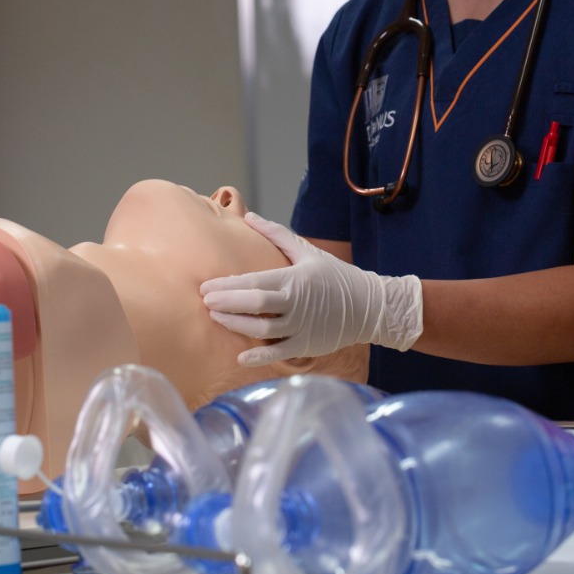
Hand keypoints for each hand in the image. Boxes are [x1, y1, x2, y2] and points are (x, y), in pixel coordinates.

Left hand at [200, 213, 422, 366]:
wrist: (369, 306)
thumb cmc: (335, 276)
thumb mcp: (307, 252)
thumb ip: (276, 235)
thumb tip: (249, 216)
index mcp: (295, 279)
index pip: (255, 281)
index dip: (228, 285)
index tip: (206, 285)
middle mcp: (297, 303)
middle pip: (256, 304)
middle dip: (227, 302)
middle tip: (204, 301)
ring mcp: (302, 327)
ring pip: (264, 329)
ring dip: (237, 325)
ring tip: (215, 318)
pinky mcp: (307, 345)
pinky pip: (280, 353)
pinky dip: (260, 357)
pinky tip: (240, 356)